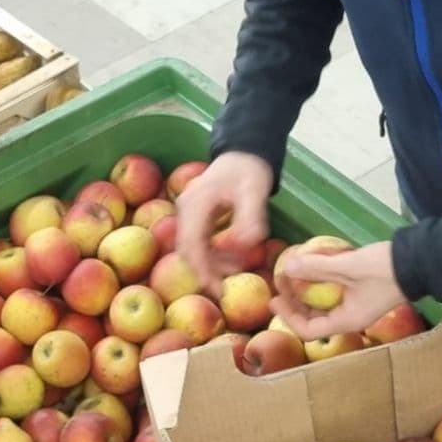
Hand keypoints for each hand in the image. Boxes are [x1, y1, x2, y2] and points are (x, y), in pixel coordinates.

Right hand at [176, 151, 274, 293]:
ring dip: (210, 264)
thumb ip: (251, 219)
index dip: (202, 270)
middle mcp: (186, 210)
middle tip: (226, 288)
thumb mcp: (255, 192)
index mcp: (195, 204)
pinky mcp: (195, 216)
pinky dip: (212, 254)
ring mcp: (188, 213)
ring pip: (191, 248)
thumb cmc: (249, 170)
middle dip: (205, 271)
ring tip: (235, 269)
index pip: (191, 245)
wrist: (244, 151)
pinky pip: (198, 242)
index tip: (218, 290)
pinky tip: (231, 258)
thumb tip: (244, 246)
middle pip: (187, 251)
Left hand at [272, 240, 405, 337]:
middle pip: (314, 318)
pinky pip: (333, 294)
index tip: (275, 298)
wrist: (420, 260)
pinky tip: (313, 268)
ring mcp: (357, 306)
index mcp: (348, 321)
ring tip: (293, 274)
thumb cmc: (386, 268)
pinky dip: (320, 284)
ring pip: (322, 306)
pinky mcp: (361, 293)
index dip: (288, 316)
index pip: (309, 330)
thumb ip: (317, 267)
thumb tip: (287, 267)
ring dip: (306, 292)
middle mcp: (351, 318)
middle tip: (280, 283)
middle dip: (294, 302)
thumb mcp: (348, 266)